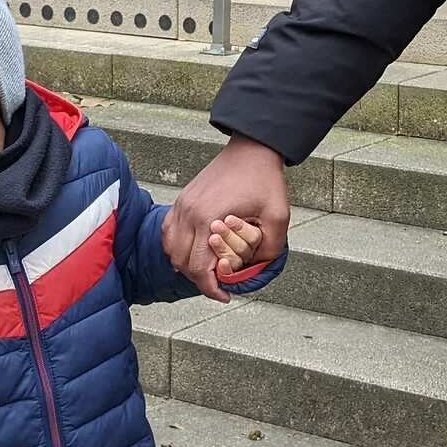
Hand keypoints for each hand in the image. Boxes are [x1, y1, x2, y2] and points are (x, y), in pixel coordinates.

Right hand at [166, 137, 289, 301]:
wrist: (251, 150)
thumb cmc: (265, 180)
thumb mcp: (278, 217)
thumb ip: (270, 247)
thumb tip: (256, 268)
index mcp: (209, 218)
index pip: (199, 268)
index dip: (211, 289)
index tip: (224, 296)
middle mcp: (190, 213)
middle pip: (181, 262)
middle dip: (198, 279)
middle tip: (217, 284)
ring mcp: (182, 205)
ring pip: (170, 248)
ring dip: (184, 264)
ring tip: (205, 269)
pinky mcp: (182, 199)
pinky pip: (168, 231)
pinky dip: (176, 246)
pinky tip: (193, 250)